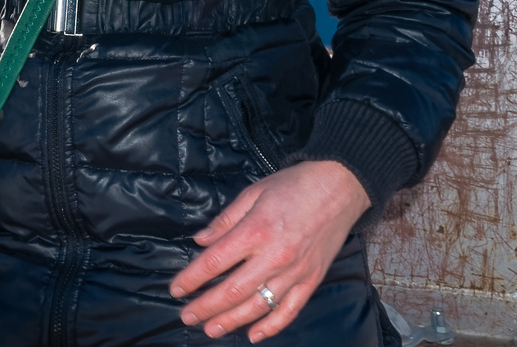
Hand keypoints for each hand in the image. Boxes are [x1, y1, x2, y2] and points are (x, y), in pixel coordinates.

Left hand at [170, 160, 370, 340]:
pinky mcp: (312, 280)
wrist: (339, 186)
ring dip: (232, 321)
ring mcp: (295, 272)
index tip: (176, 289)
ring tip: (211, 330)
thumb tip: (201, 241)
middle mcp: (274, 256)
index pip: (215, 262)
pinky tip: (254, 334)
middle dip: (206, 306)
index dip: (192, 278)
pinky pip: (290, 310)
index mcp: (256, 231)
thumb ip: (225, 220)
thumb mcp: (253, 192)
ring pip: (258, 305)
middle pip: (233, 290)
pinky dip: (272, 326)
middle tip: (186, 316)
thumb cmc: (293, 185)